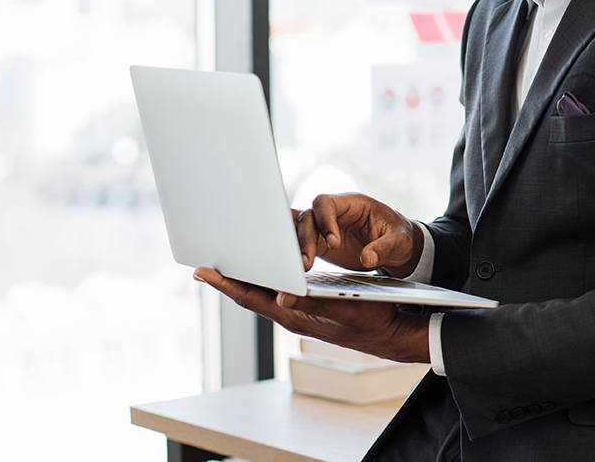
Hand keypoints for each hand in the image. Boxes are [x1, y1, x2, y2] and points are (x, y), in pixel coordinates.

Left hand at [193, 267, 429, 362]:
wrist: (392, 333)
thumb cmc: (372, 319)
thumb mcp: (344, 308)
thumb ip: (313, 303)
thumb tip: (282, 297)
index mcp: (294, 315)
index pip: (250, 298)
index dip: (224, 284)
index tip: (202, 271)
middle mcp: (292, 314)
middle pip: (250, 294)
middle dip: (227, 278)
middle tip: (204, 262)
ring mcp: (300, 312)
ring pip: (263, 292)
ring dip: (245, 277)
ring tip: (227, 262)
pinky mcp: (310, 307)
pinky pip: (278, 291)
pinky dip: (266, 277)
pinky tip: (265, 268)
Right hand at [293, 193, 423, 276]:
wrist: (395, 247)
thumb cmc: (398, 236)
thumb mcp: (399, 241)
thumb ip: (384, 248)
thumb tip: (367, 258)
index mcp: (352, 204)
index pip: (327, 203)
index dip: (325, 220)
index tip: (333, 243)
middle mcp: (334, 213)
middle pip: (308, 217)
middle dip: (305, 238)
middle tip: (307, 262)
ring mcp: (325, 229)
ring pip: (301, 231)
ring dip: (297, 248)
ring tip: (301, 268)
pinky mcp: (322, 246)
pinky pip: (303, 246)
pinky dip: (297, 255)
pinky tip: (296, 269)